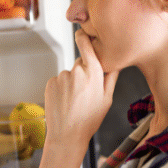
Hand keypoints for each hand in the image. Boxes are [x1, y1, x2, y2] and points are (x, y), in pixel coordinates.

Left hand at [44, 29, 119, 147]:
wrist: (66, 135)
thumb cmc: (89, 120)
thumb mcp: (107, 99)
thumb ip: (112, 77)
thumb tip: (117, 61)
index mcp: (94, 74)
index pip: (87, 46)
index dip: (84, 37)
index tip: (82, 32)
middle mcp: (76, 72)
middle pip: (81, 63)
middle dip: (84, 72)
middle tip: (85, 92)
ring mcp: (61, 77)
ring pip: (69, 74)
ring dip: (72, 83)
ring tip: (74, 101)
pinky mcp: (51, 83)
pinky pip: (58, 81)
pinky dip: (61, 88)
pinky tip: (65, 102)